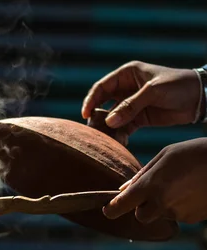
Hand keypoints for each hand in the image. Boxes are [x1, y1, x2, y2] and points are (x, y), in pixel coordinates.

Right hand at [81, 61, 202, 136]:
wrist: (199, 98)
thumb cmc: (178, 85)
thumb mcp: (153, 92)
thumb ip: (130, 106)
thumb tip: (109, 122)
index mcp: (126, 75)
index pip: (101, 88)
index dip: (91, 101)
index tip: (86, 114)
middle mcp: (125, 89)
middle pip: (102, 104)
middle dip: (97, 118)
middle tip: (94, 130)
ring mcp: (131, 105)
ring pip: (111, 118)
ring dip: (108, 129)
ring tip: (107, 139)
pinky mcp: (138, 118)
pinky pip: (123, 128)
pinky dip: (119, 135)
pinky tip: (120, 143)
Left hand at [103, 138, 206, 223]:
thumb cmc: (195, 153)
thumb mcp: (165, 156)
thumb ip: (142, 175)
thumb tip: (124, 189)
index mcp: (150, 186)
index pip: (120, 207)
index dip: (111, 210)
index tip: (107, 210)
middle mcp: (162, 203)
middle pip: (141, 217)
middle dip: (142, 208)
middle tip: (151, 193)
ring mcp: (180, 213)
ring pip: (162, 215)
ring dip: (164, 205)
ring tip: (180, 184)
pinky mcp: (195, 218)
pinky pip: (180, 215)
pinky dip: (181, 206)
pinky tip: (192, 190)